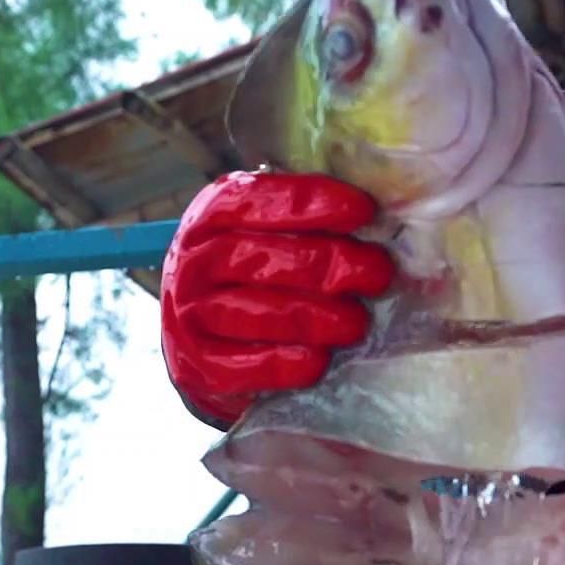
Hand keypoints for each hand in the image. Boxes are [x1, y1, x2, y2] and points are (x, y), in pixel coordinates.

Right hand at [159, 170, 394, 427]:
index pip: (260, 200)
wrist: (195, 338)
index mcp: (213, 215)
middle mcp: (194, 260)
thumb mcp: (260, 235)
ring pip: (252, 311)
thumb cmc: (245, 276)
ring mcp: (189, 313)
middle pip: (262, 256)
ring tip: (355, 323)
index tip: (363, 211)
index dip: (313, 202)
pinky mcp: (196, 364)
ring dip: (311, 317)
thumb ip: (303, 223)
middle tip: (376, 274)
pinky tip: (318, 361)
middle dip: (327, 264)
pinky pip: (240, 364)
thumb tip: (375, 220)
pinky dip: (282, 364)